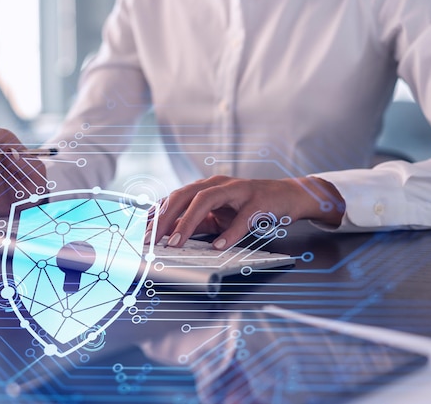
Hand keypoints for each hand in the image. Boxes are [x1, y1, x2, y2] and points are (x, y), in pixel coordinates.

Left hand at [149, 175, 344, 249]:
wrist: (288, 197)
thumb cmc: (250, 207)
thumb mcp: (220, 215)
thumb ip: (198, 223)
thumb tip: (170, 237)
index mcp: (205, 187)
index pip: (174, 198)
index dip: (157, 216)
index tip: (143, 235)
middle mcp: (218, 184)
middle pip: (184, 195)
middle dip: (165, 218)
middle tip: (152, 240)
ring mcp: (238, 191)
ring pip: (206, 200)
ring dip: (188, 222)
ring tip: (176, 242)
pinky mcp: (258, 202)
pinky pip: (241, 217)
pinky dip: (229, 233)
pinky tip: (218, 246)